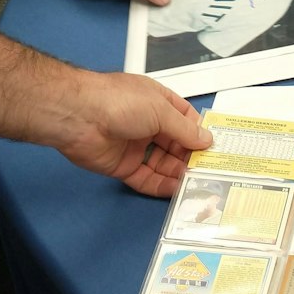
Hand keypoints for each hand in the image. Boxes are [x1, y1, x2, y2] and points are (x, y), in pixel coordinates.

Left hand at [55, 71, 210, 197]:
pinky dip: (161, 185)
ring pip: (162, 163)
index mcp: (156, 102)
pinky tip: (176, 191)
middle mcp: (147, 123)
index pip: (184, 118)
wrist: (78, 117)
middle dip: (191, 157)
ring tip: (196, 184)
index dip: (198, 133)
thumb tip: (207, 140)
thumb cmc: (119, 102)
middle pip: (175, 144)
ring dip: (178, 173)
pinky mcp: (123, 166)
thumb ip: (184, 129)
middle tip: (209, 172)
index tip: (214, 149)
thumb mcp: (160, 110)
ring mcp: (134, 145)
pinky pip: (146, 178)